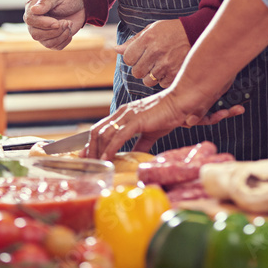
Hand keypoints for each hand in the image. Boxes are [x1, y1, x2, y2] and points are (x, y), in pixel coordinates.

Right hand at [23, 0, 85, 49]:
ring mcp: (40, 30)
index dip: (43, 23)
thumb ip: (46, 1)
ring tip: (69, 24)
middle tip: (67, 22)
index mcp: (32, 5)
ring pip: (45, 42)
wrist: (80, 3)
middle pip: (35, 34)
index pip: (30, 19)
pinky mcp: (50, 38)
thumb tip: (33, 10)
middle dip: (54, 31)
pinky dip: (64, 40)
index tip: (57, 23)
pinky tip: (69, 30)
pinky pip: (54, 46)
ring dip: (61, 35)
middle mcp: (34, 19)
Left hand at [85, 89, 245, 160]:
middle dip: (90, 148)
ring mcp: (128, 116)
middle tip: (89, 164)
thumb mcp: (150, 132)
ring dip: (98, 151)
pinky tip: (107, 158)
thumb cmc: (168, 115)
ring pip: (104, 134)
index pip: (101, 128)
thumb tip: (135, 155)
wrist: (180, 102)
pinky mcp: (136, 120)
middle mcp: (121, 113)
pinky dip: (110, 148)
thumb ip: (140, 143)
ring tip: (97, 165)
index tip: (88, 156)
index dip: (91, 142)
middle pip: (97, 131)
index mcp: (123, 114)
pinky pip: (118, 136)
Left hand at [115, 19, 189, 87]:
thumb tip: (116, 49)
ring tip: (160, 65)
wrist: (194, 33)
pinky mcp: (175, 73)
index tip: (139, 55)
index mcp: (147, 39)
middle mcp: (155, 52)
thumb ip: (133, 41)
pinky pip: (161, 84)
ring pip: (147, 81)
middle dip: (141, 68)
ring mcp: (166, 64)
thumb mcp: (150, 30)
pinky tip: (169, 68)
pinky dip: (163, 79)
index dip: (132, 58)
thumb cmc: (169, 31)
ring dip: (151, 76)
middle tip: (150, 61)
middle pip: (136, 72)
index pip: (128, 59)